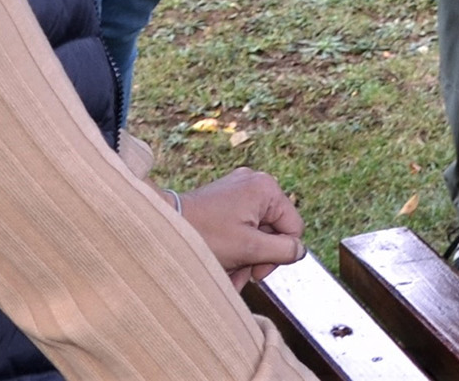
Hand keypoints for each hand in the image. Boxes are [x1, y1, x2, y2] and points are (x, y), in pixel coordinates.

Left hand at [175, 168, 303, 289]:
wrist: (159, 228)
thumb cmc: (203, 235)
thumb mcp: (249, 248)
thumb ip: (282, 251)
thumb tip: (299, 251)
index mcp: (267, 189)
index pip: (293, 227)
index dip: (279, 254)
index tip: (256, 271)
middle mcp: (255, 183)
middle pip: (273, 230)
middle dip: (258, 257)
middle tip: (241, 275)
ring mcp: (237, 189)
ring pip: (255, 231)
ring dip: (245, 256)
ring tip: (227, 274)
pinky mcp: (222, 199)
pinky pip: (239, 225)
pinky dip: (234, 246)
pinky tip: (221, 263)